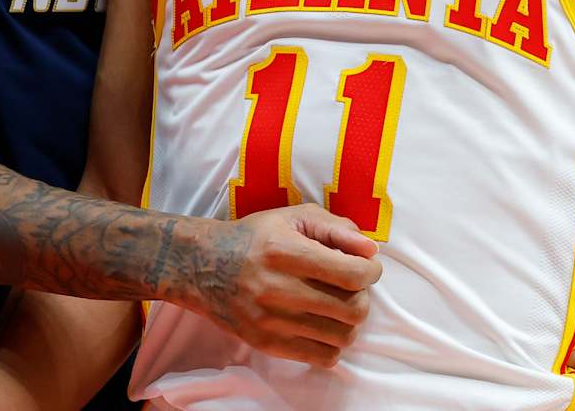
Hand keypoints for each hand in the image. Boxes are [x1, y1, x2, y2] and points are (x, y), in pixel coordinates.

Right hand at [174, 203, 382, 366]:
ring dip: (350, 322)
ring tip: (339, 306)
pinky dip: (333, 345)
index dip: (371, 272)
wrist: (203, 266)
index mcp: (286, 252)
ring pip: (342, 337)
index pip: (351, 274)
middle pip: (352, 310)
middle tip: (352, 287)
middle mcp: (278, 289)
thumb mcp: (293, 217)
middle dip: (363, 297)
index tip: (367, 267)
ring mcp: (271, 322)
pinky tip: (324, 326)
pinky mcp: (267, 344)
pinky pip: (322, 358)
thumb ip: (335, 227)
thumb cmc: (254, 237)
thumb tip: (370, 251)